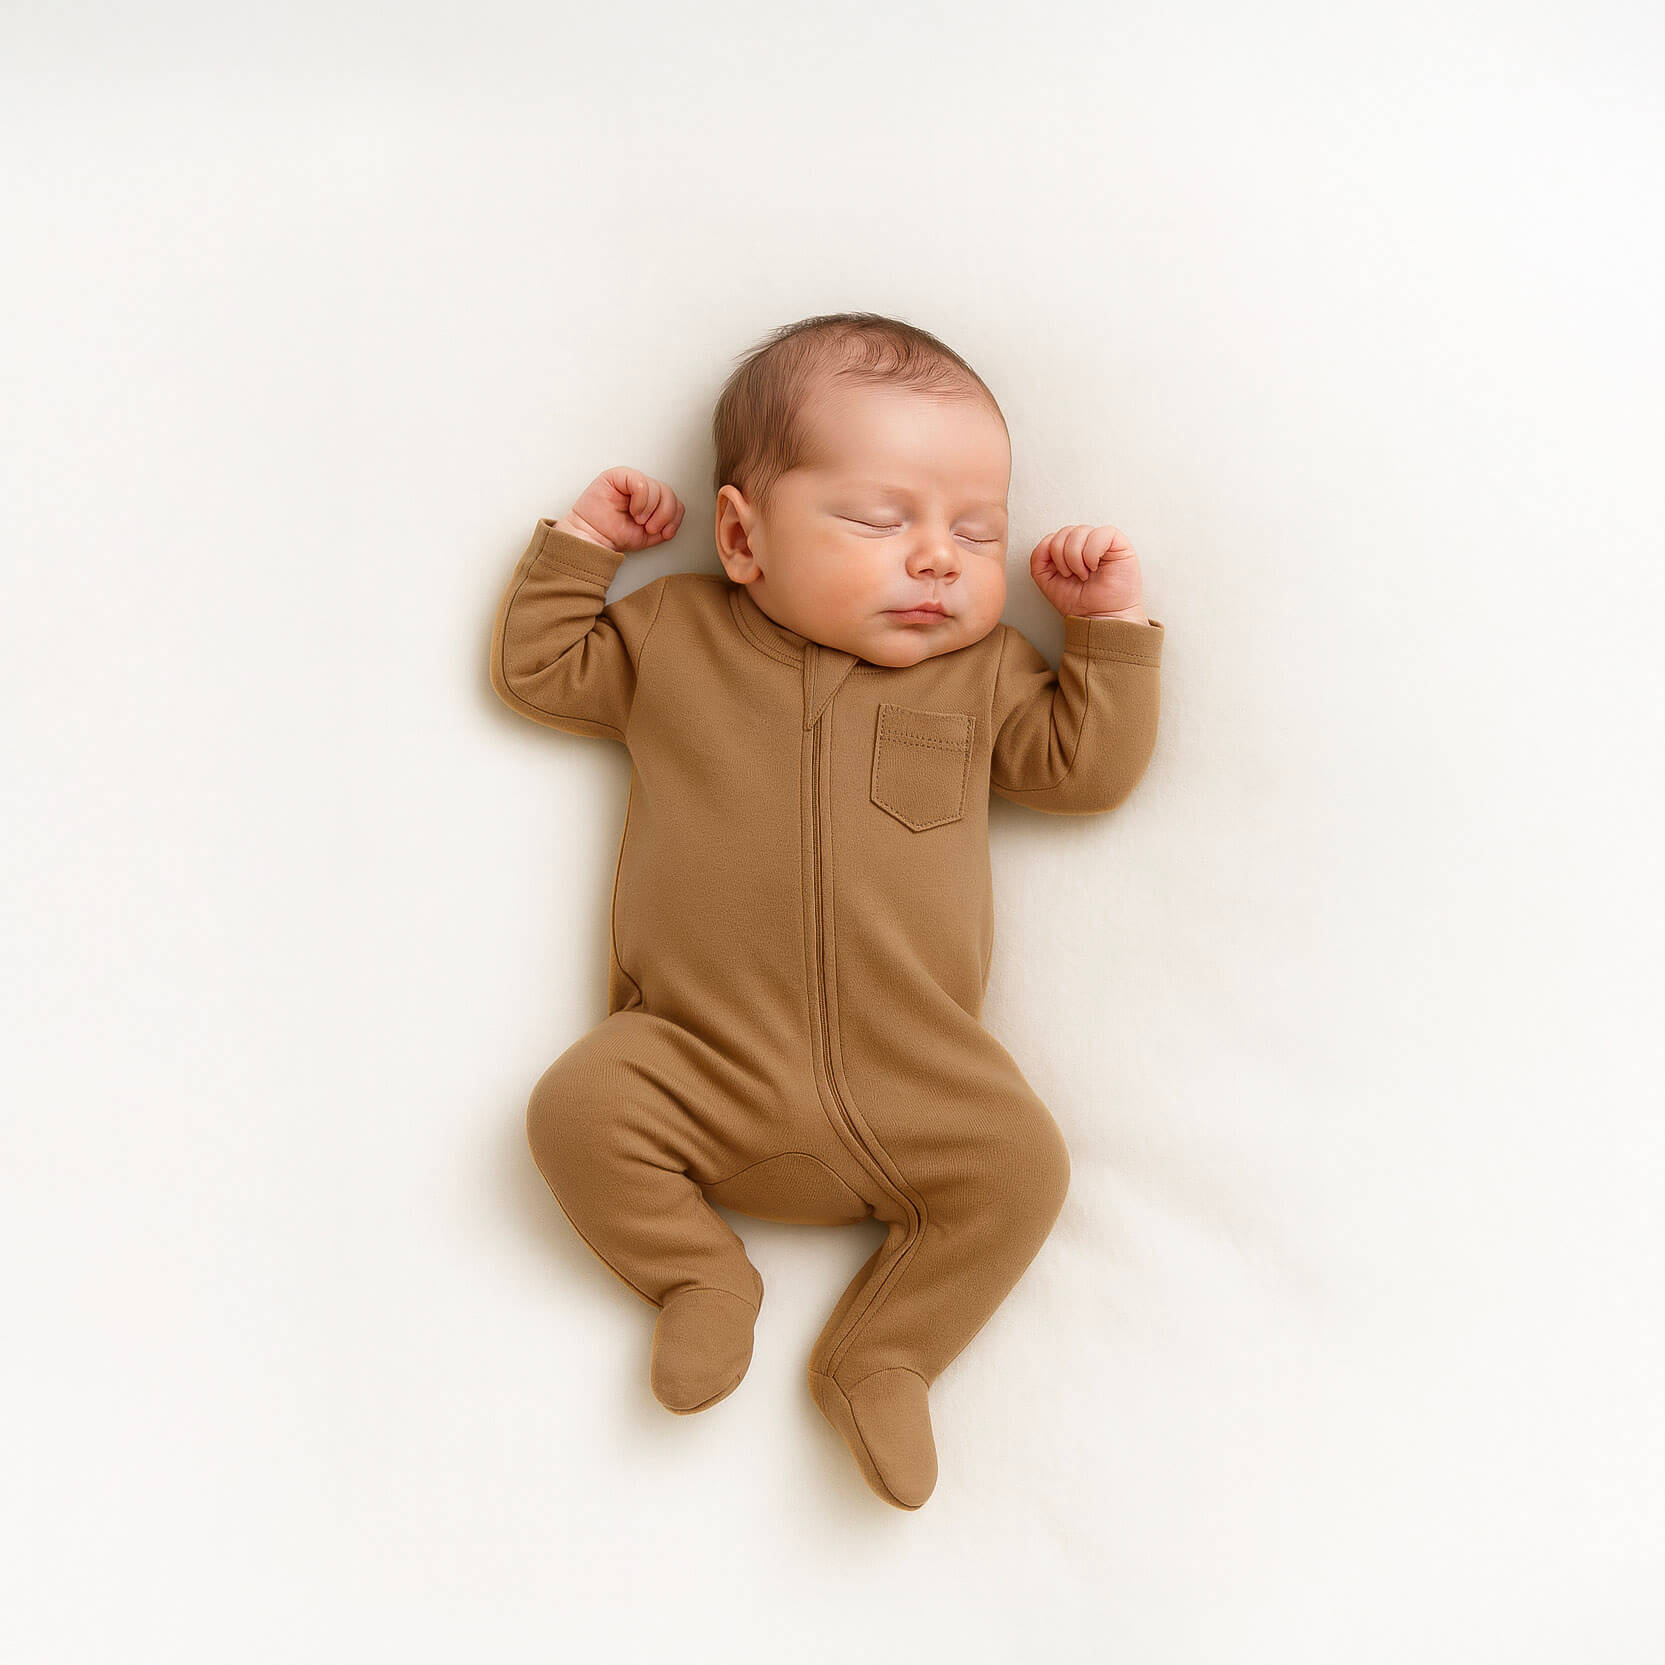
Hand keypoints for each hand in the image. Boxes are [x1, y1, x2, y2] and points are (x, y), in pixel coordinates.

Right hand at [558, 466, 686, 553]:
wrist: (593, 538)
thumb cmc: (614, 534)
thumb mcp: (648, 535)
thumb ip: (665, 527)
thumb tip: (674, 520)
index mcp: (652, 500)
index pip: (674, 501)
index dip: (673, 517)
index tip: (664, 532)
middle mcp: (643, 488)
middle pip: (669, 493)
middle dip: (664, 514)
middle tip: (649, 527)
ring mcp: (630, 480)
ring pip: (657, 488)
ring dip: (651, 509)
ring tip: (638, 520)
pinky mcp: (618, 476)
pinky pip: (641, 482)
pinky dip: (641, 500)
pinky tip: (633, 510)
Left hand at [1029, 523, 1147, 623]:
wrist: (1099, 617)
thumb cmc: (1079, 602)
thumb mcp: (1047, 580)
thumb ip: (1039, 559)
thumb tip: (1046, 542)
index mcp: (1070, 549)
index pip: (1054, 536)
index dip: (1052, 553)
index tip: (1062, 574)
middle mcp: (1085, 543)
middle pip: (1065, 532)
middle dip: (1063, 557)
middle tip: (1073, 576)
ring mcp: (1102, 541)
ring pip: (1080, 531)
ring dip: (1077, 558)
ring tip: (1084, 574)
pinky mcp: (1118, 543)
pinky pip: (1101, 533)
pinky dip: (1092, 553)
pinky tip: (1094, 567)